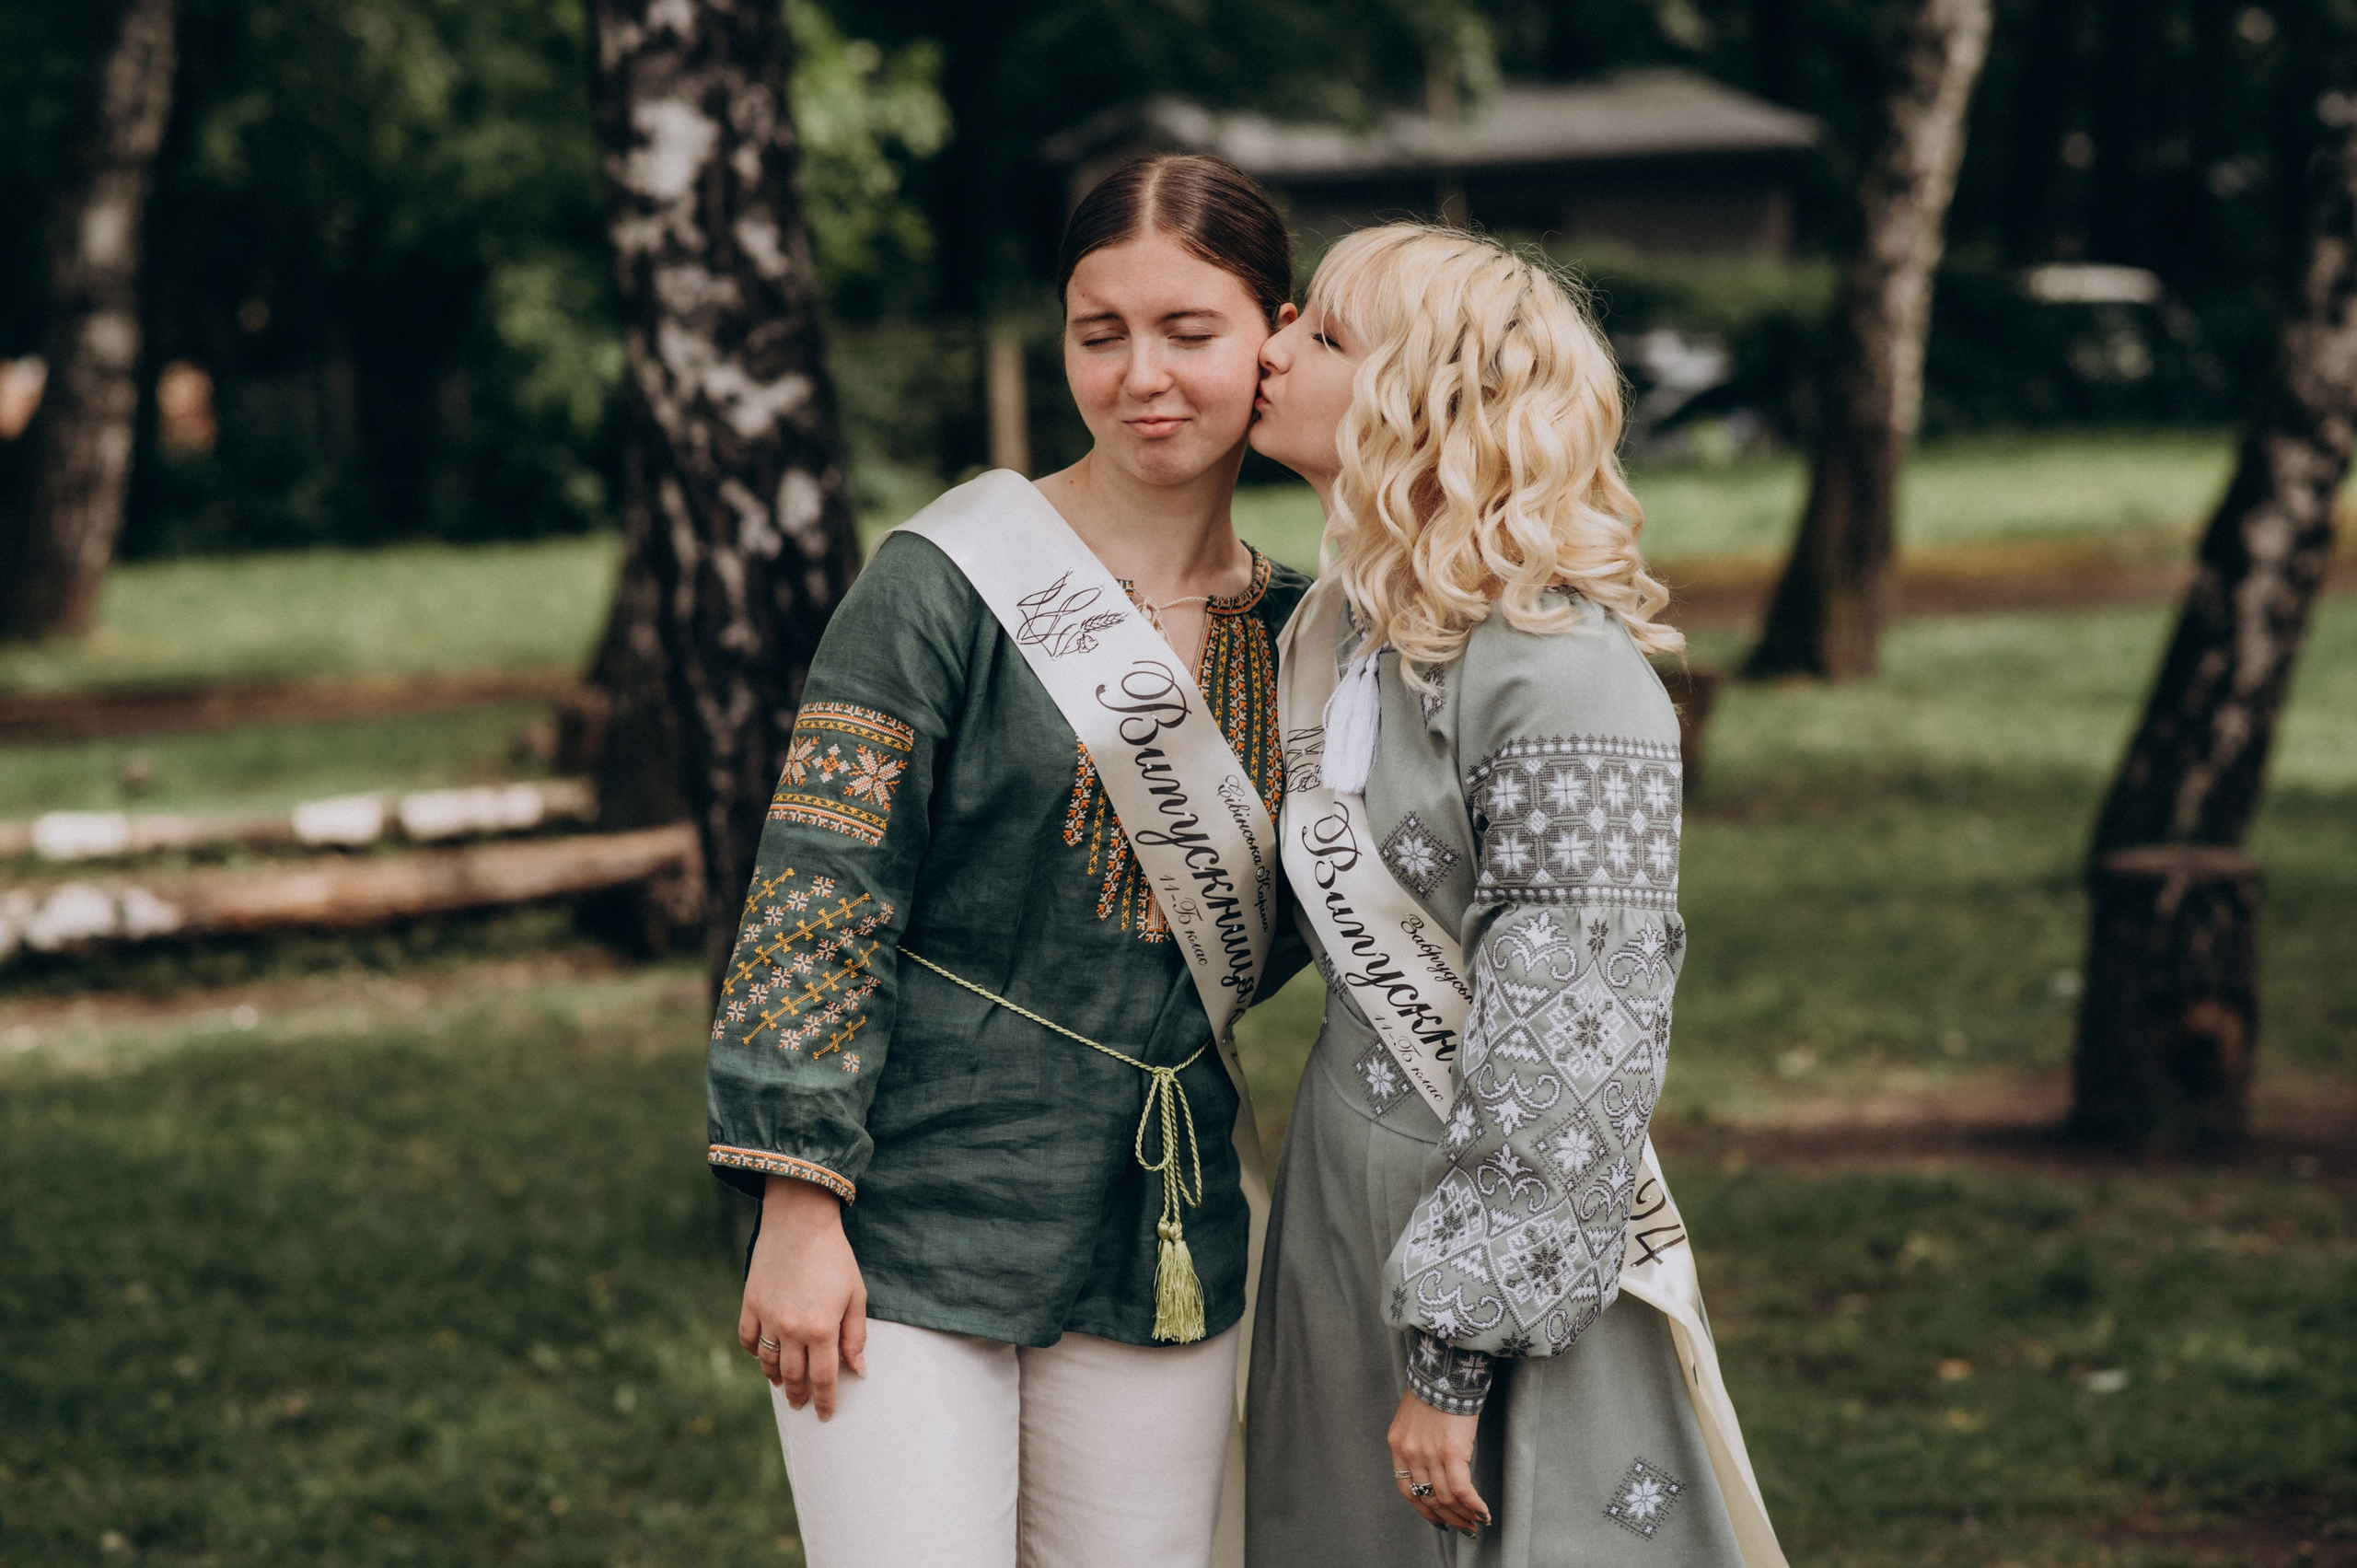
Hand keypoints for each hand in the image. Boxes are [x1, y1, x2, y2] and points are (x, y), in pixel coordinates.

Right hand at [737, 1175, 867, 1419]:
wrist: (800, 1221)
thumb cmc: (835, 1257)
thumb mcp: (856, 1295)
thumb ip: (855, 1336)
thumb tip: (858, 1369)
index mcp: (822, 1329)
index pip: (824, 1379)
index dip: (826, 1400)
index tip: (826, 1415)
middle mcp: (792, 1329)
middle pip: (794, 1376)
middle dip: (799, 1395)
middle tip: (802, 1406)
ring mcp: (767, 1317)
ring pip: (768, 1362)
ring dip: (776, 1378)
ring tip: (784, 1385)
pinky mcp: (750, 1303)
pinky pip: (747, 1339)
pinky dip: (754, 1353)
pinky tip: (763, 1357)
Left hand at [1388, 1390, 1489, 1533]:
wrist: (1445, 1369)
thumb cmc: (1434, 1388)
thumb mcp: (1414, 1416)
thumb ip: (1418, 1441)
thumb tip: (1434, 1464)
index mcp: (1397, 1445)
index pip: (1407, 1489)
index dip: (1424, 1508)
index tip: (1439, 1520)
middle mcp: (1410, 1453)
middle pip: (1428, 1497)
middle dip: (1448, 1517)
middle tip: (1464, 1528)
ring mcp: (1429, 1454)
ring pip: (1446, 1497)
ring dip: (1463, 1515)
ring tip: (1476, 1523)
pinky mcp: (1451, 1452)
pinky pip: (1462, 1489)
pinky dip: (1474, 1504)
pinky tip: (1483, 1512)